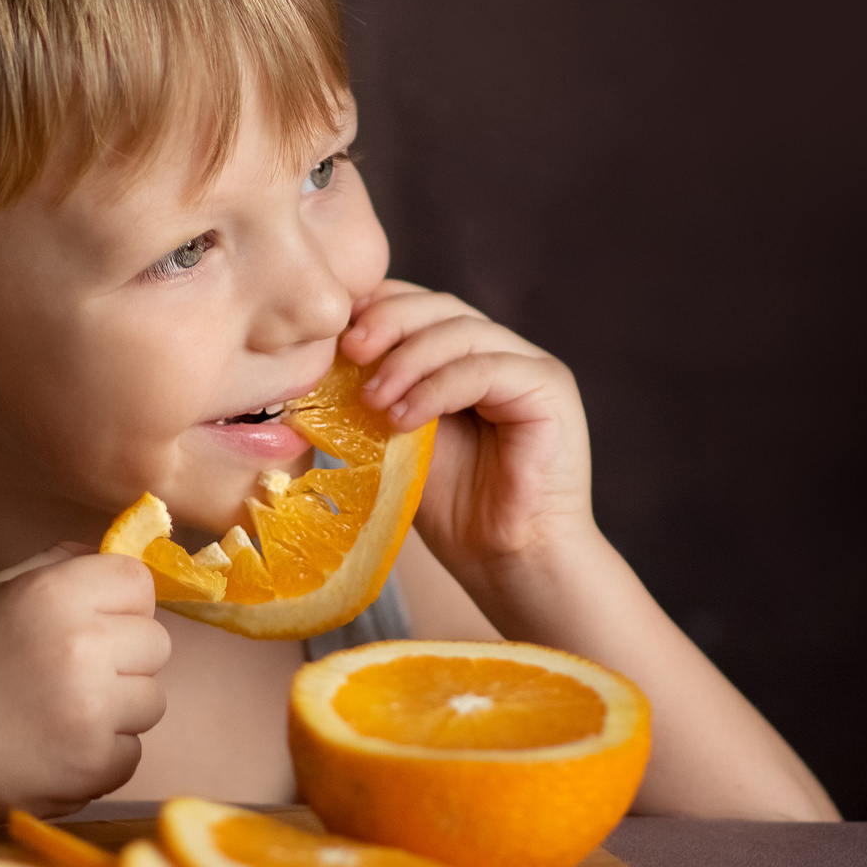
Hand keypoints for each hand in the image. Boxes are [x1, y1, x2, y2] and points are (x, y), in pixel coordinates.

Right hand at [0, 545, 169, 821]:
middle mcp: (82, 648)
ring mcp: (92, 712)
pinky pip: (132, 752)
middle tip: (69, 672)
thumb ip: (66, 566)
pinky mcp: (94, 767)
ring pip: (151, 701)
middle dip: (123, 657)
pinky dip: (102, 754)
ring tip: (59, 711)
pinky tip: (55, 747)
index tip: (91, 622)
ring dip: (117, 709)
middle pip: (156, 643)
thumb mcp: (0, 590)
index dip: (119, 603)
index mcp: (57, 595)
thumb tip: (133, 560)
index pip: (139, 583)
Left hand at [340, 279, 594, 583]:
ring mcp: (530, 367)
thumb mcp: (399, 439)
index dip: (376, 309)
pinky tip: (404, 418)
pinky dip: (437, 387)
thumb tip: (317, 365)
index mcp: (466, 356)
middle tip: (349, 352)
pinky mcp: (548, 389)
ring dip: (407, 361)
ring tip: (373, 400)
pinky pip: (485, 369)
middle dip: (388, 322)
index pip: (419, 306)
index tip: (334, 338)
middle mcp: (503, 352)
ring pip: (462, 331)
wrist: (508, 560)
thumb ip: (375, 395)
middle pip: (440, 308)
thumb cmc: (455, 509)